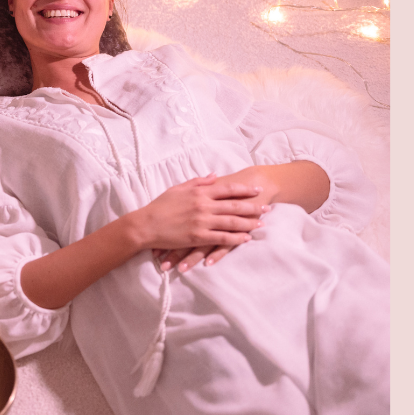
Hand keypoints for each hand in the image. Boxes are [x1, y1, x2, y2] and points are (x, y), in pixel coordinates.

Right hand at [130, 174, 267, 266]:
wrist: (146, 225)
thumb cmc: (160, 206)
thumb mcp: (178, 188)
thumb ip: (198, 182)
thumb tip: (215, 176)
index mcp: (199, 192)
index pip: (227, 189)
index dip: (244, 190)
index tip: (257, 190)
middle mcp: (203, 205)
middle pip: (234, 206)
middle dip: (253, 206)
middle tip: (267, 207)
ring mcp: (202, 222)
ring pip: (232, 222)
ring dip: (249, 223)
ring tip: (261, 224)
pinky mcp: (198, 236)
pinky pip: (222, 238)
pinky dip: (236, 238)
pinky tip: (246, 239)